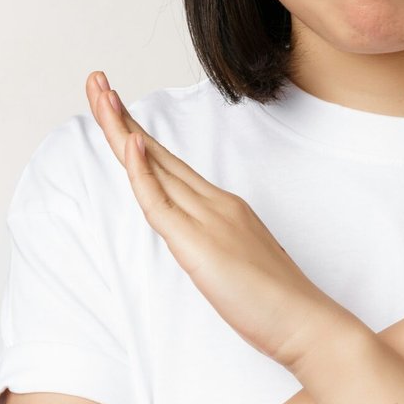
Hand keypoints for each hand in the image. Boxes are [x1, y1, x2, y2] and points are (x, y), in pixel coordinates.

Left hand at [85, 71, 354, 373]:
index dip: (139, 138)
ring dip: (121, 128)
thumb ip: (215, 247)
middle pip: (157, 153)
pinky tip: (129, 142)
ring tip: (100, 93)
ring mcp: (208, 218)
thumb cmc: (277, 303)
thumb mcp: (237, 265)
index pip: (169, 165)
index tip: (117, 110)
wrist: (306, 322)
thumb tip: (197, 247)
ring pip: (154, 166)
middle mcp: (214, 203)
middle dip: (121, 117)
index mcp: (221, 207)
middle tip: (96, 81)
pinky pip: (161, 202)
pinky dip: (142, 171)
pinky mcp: (199, 243)